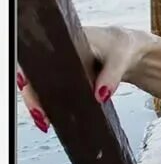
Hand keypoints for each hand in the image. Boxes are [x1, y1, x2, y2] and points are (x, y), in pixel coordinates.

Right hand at [15, 26, 151, 132]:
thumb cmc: (123, 48)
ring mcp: (60, 66)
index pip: (39, 55)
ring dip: (38, 102)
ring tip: (44, 121)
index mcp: (67, 41)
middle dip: (32, 95)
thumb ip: (112, 76)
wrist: (131, 51)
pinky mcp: (66, 78)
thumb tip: (100, 96)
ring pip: (40, 84)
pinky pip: (51, 91)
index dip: (29, 72)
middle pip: (34, 73)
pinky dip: (48, 104)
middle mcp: (58, 52)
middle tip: (40, 115)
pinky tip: (49, 119)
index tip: (27, 87)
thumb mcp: (121, 59)